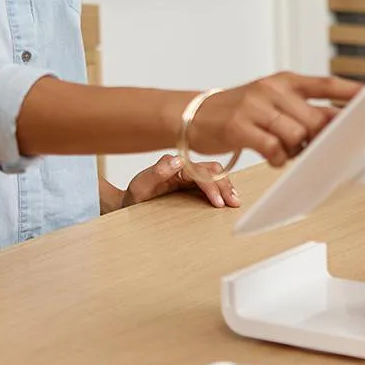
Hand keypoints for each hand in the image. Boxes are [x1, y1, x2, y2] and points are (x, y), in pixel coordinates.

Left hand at [121, 154, 238, 208]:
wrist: (130, 203)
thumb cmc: (135, 195)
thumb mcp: (140, 185)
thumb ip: (157, 172)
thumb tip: (178, 161)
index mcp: (175, 164)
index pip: (199, 171)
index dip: (211, 185)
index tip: (218, 202)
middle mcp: (184, 167)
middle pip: (212, 170)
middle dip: (225, 185)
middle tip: (233, 202)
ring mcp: (189, 175)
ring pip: (216, 174)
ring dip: (227, 186)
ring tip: (235, 201)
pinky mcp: (192, 184)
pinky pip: (212, 181)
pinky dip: (223, 188)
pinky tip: (229, 197)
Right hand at [186, 72, 361, 167]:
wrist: (194, 114)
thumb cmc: (239, 111)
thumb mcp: (272, 101)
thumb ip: (302, 109)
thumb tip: (337, 123)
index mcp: (284, 81)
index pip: (326, 84)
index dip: (352, 93)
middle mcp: (272, 89)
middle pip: (316, 117)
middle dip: (321, 137)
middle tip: (313, 146)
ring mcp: (254, 106)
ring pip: (296, 135)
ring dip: (296, 150)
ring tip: (285, 150)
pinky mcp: (238, 126)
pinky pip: (272, 148)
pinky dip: (278, 158)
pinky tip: (273, 157)